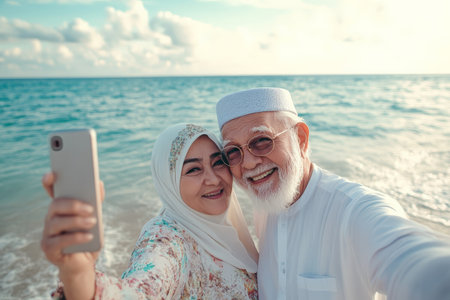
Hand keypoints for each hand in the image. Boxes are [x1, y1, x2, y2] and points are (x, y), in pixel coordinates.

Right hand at [41, 172, 104, 298]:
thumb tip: (99, 183)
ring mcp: (47, 233)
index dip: (49, 181)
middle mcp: (50, 217)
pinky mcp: (48, 248)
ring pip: (56, 222)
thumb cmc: (89, 235)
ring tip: (93, 222)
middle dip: (73, 205)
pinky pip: (59, 241)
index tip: (53, 174)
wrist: (84, 261)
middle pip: (55, 205)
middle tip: (91, 209)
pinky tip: (89, 236)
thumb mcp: (95, 216)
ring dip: (77, 221)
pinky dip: (76, 237)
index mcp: (61, 207)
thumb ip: (96, 200)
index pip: (51, 190)